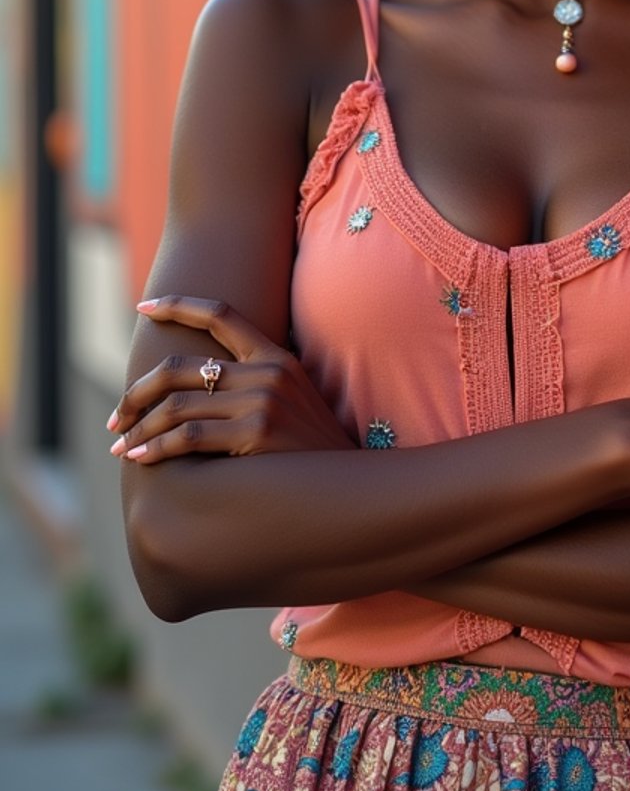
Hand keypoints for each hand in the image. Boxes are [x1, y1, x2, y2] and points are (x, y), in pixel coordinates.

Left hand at [108, 296, 354, 462]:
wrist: (351, 486)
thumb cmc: (312, 451)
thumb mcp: (292, 402)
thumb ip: (254, 385)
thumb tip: (198, 384)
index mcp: (276, 357)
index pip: (221, 313)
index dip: (178, 304)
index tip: (143, 306)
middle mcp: (268, 373)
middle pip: (180, 368)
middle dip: (138, 392)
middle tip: (117, 417)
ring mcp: (263, 402)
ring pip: (177, 406)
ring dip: (140, 427)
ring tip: (121, 446)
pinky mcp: (256, 434)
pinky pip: (187, 437)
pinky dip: (155, 447)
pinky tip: (141, 459)